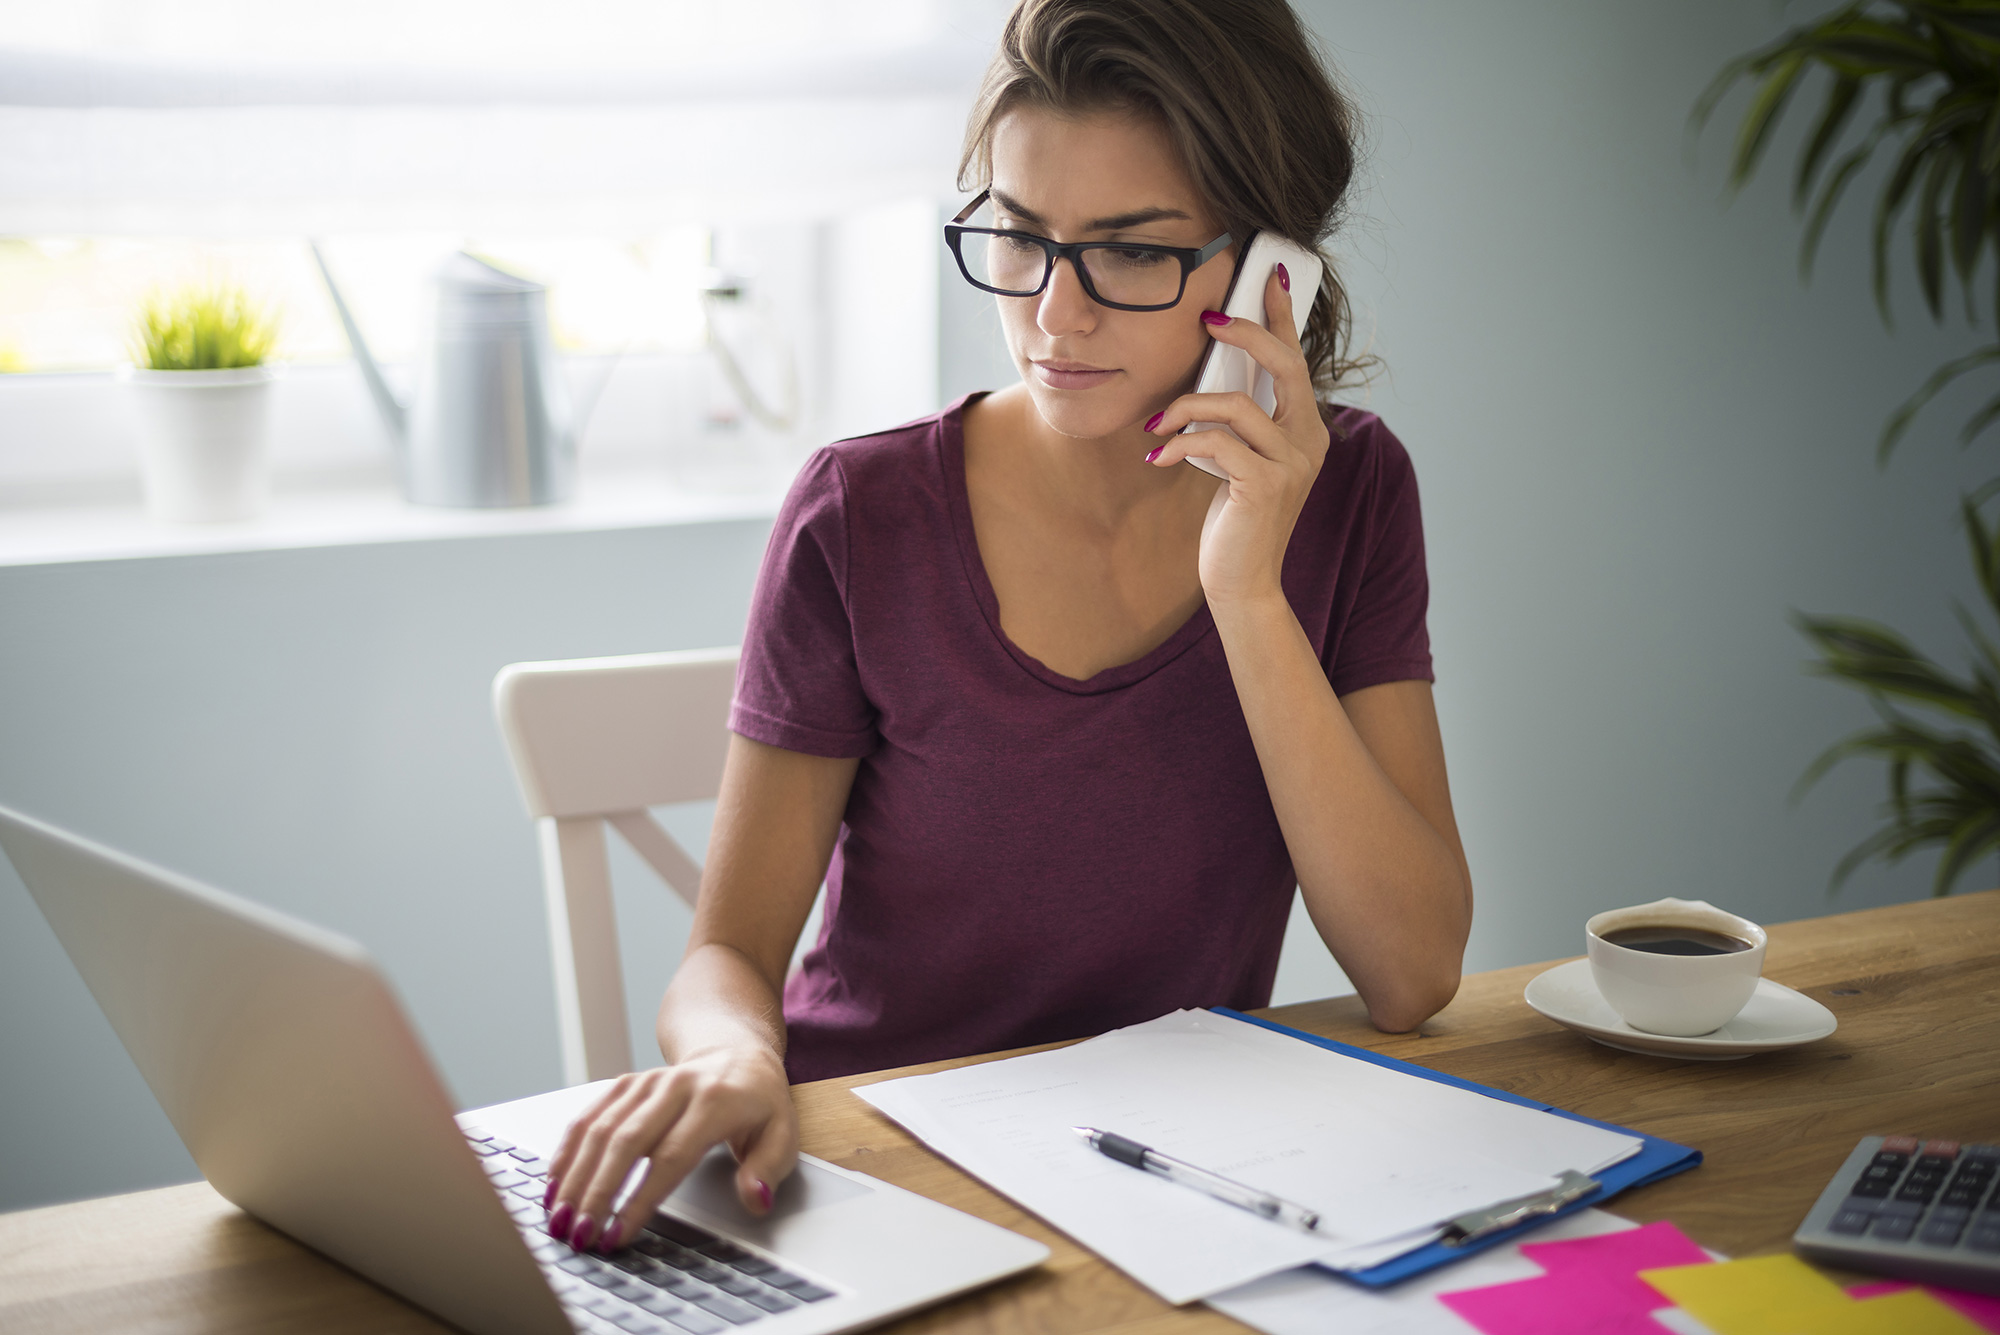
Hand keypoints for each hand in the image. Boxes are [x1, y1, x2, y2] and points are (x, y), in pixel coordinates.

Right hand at [541, 1044, 796, 1252]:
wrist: (735, 1051)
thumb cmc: (758, 1102)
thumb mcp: (782, 1134)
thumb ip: (768, 1170)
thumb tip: (756, 1199)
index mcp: (716, 1101)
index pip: (671, 1156)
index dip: (640, 1199)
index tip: (618, 1235)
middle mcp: (675, 1087)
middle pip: (626, 1142)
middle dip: (597, 1193)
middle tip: (578, 1236)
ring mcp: (646, 1082)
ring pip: (600, 1129)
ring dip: (574, 1176)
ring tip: (558, 1219)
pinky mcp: (625, 1084)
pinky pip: (589, 1116)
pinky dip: (567, 1150)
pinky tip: (554, 1183)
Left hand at [1141, 268, 1329, 607]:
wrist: (1242, 582)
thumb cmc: (1235, 520)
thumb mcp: (1240, 460)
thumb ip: (1240, 422)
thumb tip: (1208, 376)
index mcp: (1306, 429)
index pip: (1296, 360)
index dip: (1281, 316)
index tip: (1266, 275)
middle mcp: (1310, 441)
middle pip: (1285, 365)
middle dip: (1245, 334)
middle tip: (1206, 320)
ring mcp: (1293, 464)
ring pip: (1236, 406)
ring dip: (1186, 407)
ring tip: (1157, 425)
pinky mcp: (1266, 486)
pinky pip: (1216, 443)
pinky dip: (1181, 443)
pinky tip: (1157, 456)